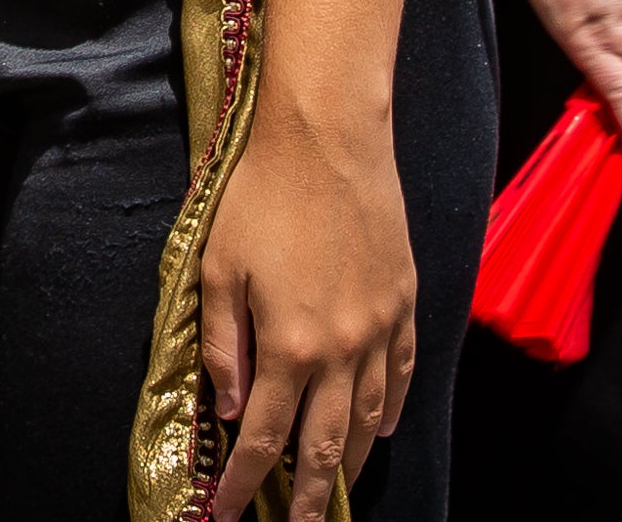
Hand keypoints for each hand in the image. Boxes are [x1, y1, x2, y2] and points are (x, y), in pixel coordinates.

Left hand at [197, 104, 418, 519]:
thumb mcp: (217, 268)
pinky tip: (382, 429)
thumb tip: (225, 406)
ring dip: (352, 462)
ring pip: (370, 420)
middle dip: (310, 498)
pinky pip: (401, 376)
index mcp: (288, 346)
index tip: (227, 514)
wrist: (328, 138)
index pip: (262, 437)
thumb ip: (222, 344)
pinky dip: (391, 411)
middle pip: (327, 446)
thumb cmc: (260, 195)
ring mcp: (380, 329)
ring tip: (336, 492)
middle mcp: (342, 350)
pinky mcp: (404, 303)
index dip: (245, 483)